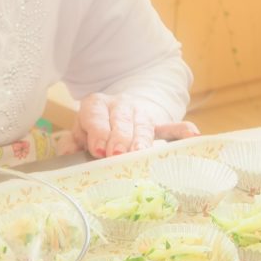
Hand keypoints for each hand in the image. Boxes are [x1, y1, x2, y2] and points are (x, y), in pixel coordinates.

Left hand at [69, 92, 199, 158]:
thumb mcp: (80, 131)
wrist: (119, 109)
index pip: (96, 116)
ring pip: (143, 125)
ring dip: (142, 139)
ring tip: (141, 153)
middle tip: (116, 154)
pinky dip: (181, 131)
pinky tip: (193, 136)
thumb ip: (72, 142)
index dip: (98, 131)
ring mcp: (140, 114)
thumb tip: (67, 152)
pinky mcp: (158, 124)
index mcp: (96, 106)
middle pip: (121, 121)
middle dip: (119, 137)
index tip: (98, 149)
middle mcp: (119, 106)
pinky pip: (170, 127)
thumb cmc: (97, 126)